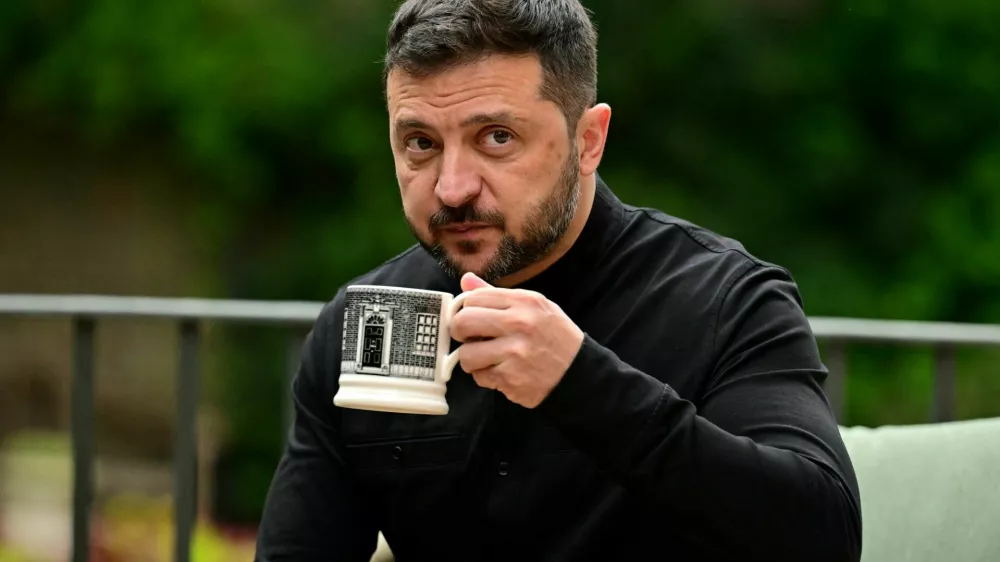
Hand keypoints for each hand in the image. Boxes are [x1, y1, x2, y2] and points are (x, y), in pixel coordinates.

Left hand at [449, 272, 584, 407]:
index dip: (465, 309)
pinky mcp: (511, 379)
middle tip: (469, 337)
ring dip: (472, 359)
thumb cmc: (554, 336)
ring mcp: (515, 353)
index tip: (470, 319)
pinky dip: (486, 377)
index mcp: (524, 301)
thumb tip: (465, 279)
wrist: (579, 372)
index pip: (473, 298)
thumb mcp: (534, 307)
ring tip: (488, 358)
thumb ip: (497, 295)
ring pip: (466, 355)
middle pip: (463, 322)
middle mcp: (519, 324)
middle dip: (459, 332)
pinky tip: (502, 372)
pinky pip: (479, 377)